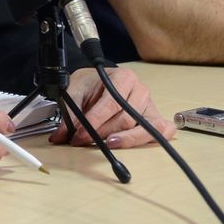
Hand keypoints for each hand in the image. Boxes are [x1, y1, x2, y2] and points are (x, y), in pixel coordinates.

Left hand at [51, 67, 174, 148]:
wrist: (98, 81)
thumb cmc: (90, 85)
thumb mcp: (75, 92)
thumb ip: (69, 113)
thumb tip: (61, 135)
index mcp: (124, 77)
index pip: (112, 104)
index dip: (95, 122)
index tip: (79, 135)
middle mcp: (140, 91)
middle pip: (126, 119)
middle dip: (104, 133)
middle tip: (84, 141)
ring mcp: (150, 106)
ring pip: (144, 128)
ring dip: (125, 141)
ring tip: (107, 145)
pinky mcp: (155, 119)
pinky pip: (162, 132)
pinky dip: (151, 139)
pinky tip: (136, 145)